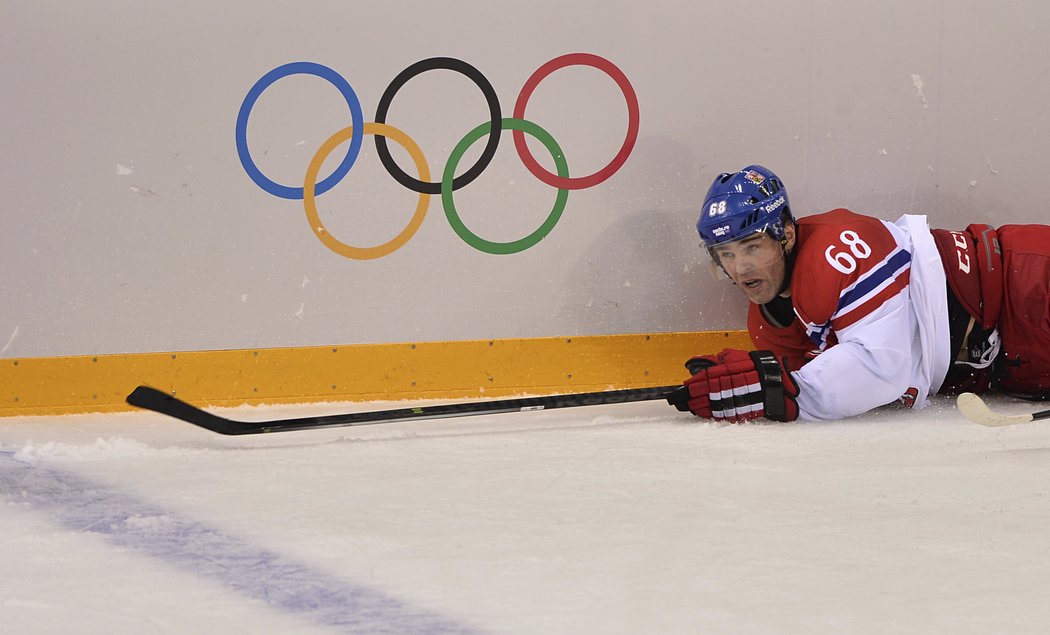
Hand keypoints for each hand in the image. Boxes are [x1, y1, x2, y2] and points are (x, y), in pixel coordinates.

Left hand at [668, 349, 799, 421]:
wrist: (775, 385)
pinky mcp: (735, 412)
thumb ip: (716, 359)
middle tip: (677, 399)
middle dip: (687, 397)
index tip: (683, 386)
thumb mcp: (735, 357)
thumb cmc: (755, 368)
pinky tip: (699, 412)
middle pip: (700, 394)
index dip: (690, 384)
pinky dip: (706, 414)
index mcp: (723, 373)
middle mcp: (724, 388)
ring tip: (686, 406)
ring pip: (706, 406)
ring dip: (694, 406)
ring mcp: (730, 402)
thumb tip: (699, 360)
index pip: (701, 379)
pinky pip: (717, 414)